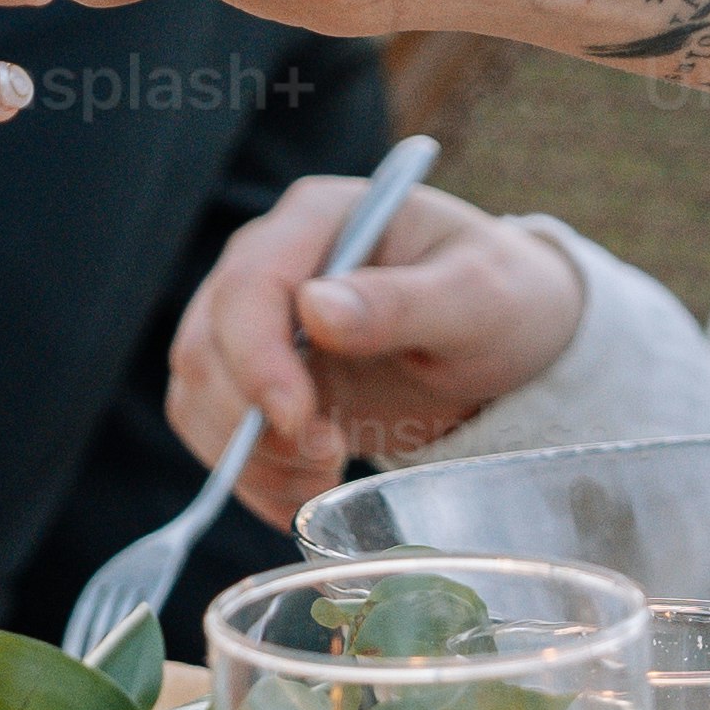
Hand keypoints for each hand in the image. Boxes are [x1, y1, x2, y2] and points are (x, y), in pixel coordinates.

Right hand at [162, 172, 583, 520]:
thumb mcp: (478, 296)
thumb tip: (314, 307)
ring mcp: (257, 321)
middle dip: (253, 420)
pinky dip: (250, 473)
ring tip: (323, 476)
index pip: (248, 286)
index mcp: (318, 219)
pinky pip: (217, 429)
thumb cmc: (502, 299)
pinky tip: (305, 490)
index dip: (257, 361)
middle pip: (207, 346)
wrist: (509, 340)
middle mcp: (271, 261)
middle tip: (330, 455)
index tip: (300, 422)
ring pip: (200, 394)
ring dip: (247, 455)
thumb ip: (401, 301)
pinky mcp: (260, 376)